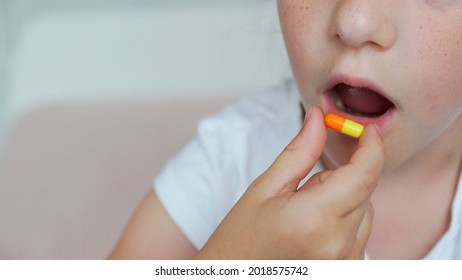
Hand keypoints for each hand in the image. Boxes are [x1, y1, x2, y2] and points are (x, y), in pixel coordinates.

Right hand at [195, 106, 384, 258]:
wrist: (234, 275)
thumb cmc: (242, 237)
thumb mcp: (265, 187)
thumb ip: (300, 151)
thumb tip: (318, 118)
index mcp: (314, 219)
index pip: (364, 175)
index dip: (371, 147)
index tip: (366, 130)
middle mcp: (337, 245)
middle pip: (366, 191)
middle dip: (345, 177)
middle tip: (306, 188)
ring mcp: (344, 262)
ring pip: (367, 212)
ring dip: (346, 201)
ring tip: (307, 214)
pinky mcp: (347, 270)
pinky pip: (361, 233)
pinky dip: (345, 221)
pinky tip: (315, 229)